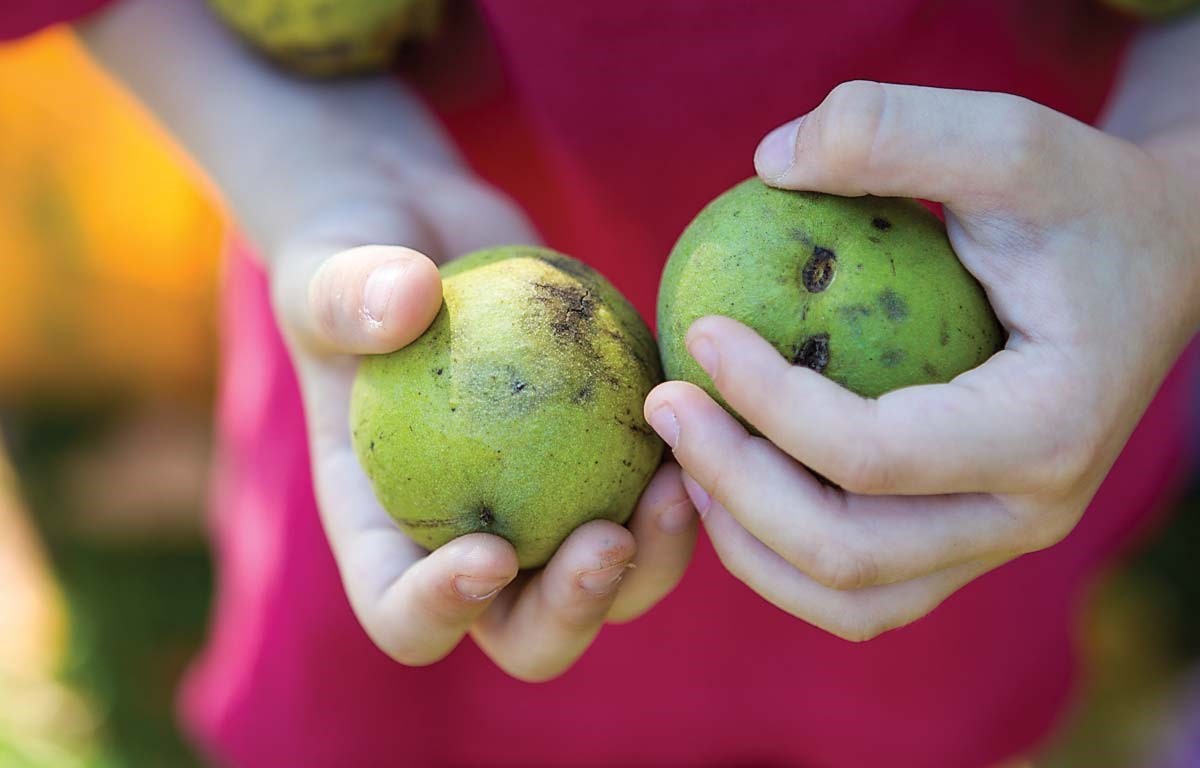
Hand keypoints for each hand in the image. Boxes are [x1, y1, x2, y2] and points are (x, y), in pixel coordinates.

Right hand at [273, 164, 696, 679]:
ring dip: (652, 558)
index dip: (443, 613)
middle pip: (526, 634)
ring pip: (612, 584)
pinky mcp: (602, 466)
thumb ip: (347, 292)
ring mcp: (544, 511)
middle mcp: (470, 542)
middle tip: (607, 540)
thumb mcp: (329, 268)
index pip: (402, 614)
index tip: (489, 553)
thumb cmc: (358, 258)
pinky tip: (711, 431)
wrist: (430, 235)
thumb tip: (403, 299)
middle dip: (573, 612)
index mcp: (385, 529)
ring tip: (680, 485)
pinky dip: (685, 485)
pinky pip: (652, 503)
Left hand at [644, 81, 1199, 640]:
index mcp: (1045, 432)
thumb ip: (899, 130)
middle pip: (845, 549)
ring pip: (847, 596)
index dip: (763, 402)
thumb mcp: (1013, 140)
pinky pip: (858, 587)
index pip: (871, 455)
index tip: (696, 330)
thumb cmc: (1080, 202)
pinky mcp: (964, 540)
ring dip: (745, 540)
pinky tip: (726, 479)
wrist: (1150, 263)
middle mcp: (1026, 513)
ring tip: (682, 454)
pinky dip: (777, 554)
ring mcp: (995, 541)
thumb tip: (768, 162)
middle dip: (731, 484)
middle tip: (663, 404)